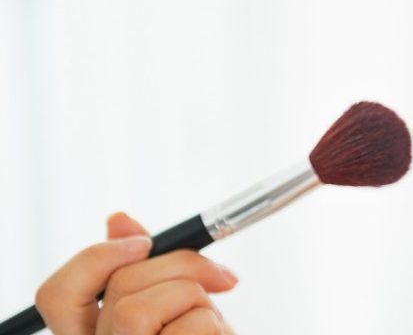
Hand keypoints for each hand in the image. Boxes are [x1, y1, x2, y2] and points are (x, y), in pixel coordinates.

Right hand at [35, 212, 236, 333]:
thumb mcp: (177, 304)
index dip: (95, 258)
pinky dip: (213, 325)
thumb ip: (145, 270)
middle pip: (117, 286)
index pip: (58, 296)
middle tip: (221, 276)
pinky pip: (187, 329)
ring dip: (196, 300)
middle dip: (181, 265)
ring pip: (138, 307)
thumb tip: (120, 221)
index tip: (143, 241)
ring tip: (212, 324)